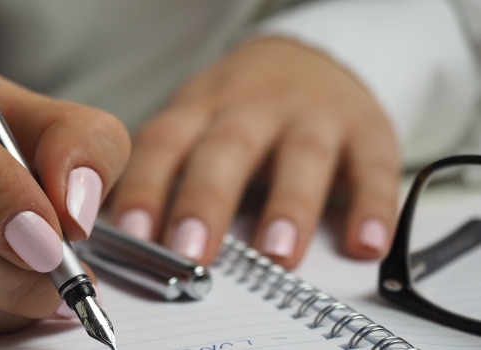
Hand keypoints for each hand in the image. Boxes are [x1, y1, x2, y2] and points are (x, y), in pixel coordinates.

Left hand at [109, 37, 398, 267]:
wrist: (312, 58)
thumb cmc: (240, 108)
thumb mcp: (195, 122)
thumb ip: (165, 173)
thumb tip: (124, 240)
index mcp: (201, 110)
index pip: (164, 145)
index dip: (145, 188)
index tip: (131, 235)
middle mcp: (253, 109)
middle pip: (227, 149)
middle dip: (206, 201)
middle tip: (190, 251)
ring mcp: (312, 117)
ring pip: (301, 156)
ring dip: (289, 206)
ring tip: (276, 255)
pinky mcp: (366, 130)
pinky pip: (374, 167)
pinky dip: (373, 206)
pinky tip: (365, 243)